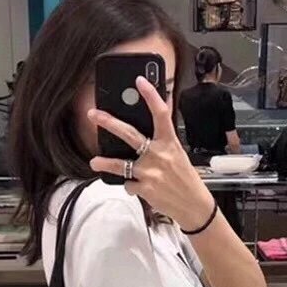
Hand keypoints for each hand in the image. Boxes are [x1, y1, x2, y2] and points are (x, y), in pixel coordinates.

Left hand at [88, 76, 215, 230]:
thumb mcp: (178, 154)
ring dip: (105, 163)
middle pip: (129, 134)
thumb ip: (163, 140)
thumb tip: (154, 120)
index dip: (150, 95)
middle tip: (93, 114)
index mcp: (169, 143)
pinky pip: (128, 184)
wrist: (193, 205)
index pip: (161, 114)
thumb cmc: (185, 179)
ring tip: (94, 162)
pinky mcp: (145, 188)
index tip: (140, 81)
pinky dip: (130, 185)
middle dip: (109, 122)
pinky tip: (138, 187)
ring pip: (120, 164)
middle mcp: (158, 155)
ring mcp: (150, 172)